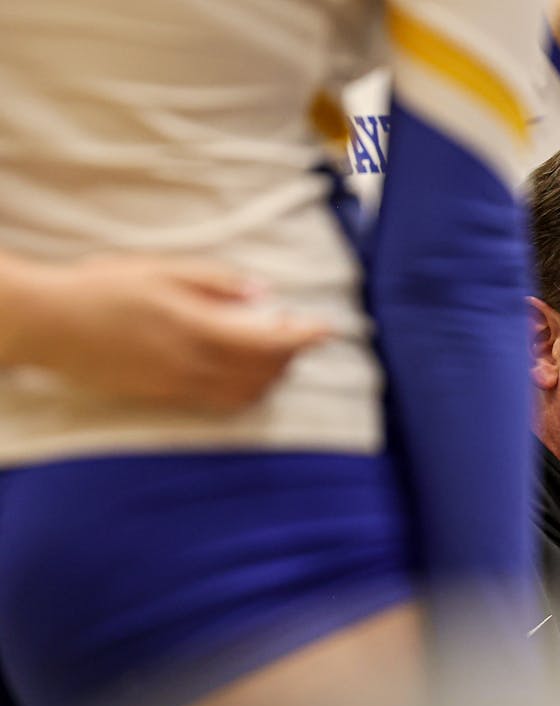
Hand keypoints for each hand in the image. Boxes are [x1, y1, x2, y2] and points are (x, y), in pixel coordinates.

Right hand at [1, 254, 329, 410]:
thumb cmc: (106, 288)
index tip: (325, 329)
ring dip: (271, 376)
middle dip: (291, 355)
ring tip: (275, 353)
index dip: (303, 337)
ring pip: (247, 392)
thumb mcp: (163, 269)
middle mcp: (196, 363)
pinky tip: (246, 375)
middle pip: (265, 371)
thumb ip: (216, 282)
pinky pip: (222, 402)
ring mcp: (182, 385)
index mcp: (199, 327)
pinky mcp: (168, 397)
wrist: (53, 325)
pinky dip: (246, 391)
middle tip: (298, 333)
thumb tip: (262, 291)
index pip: (270, 341)